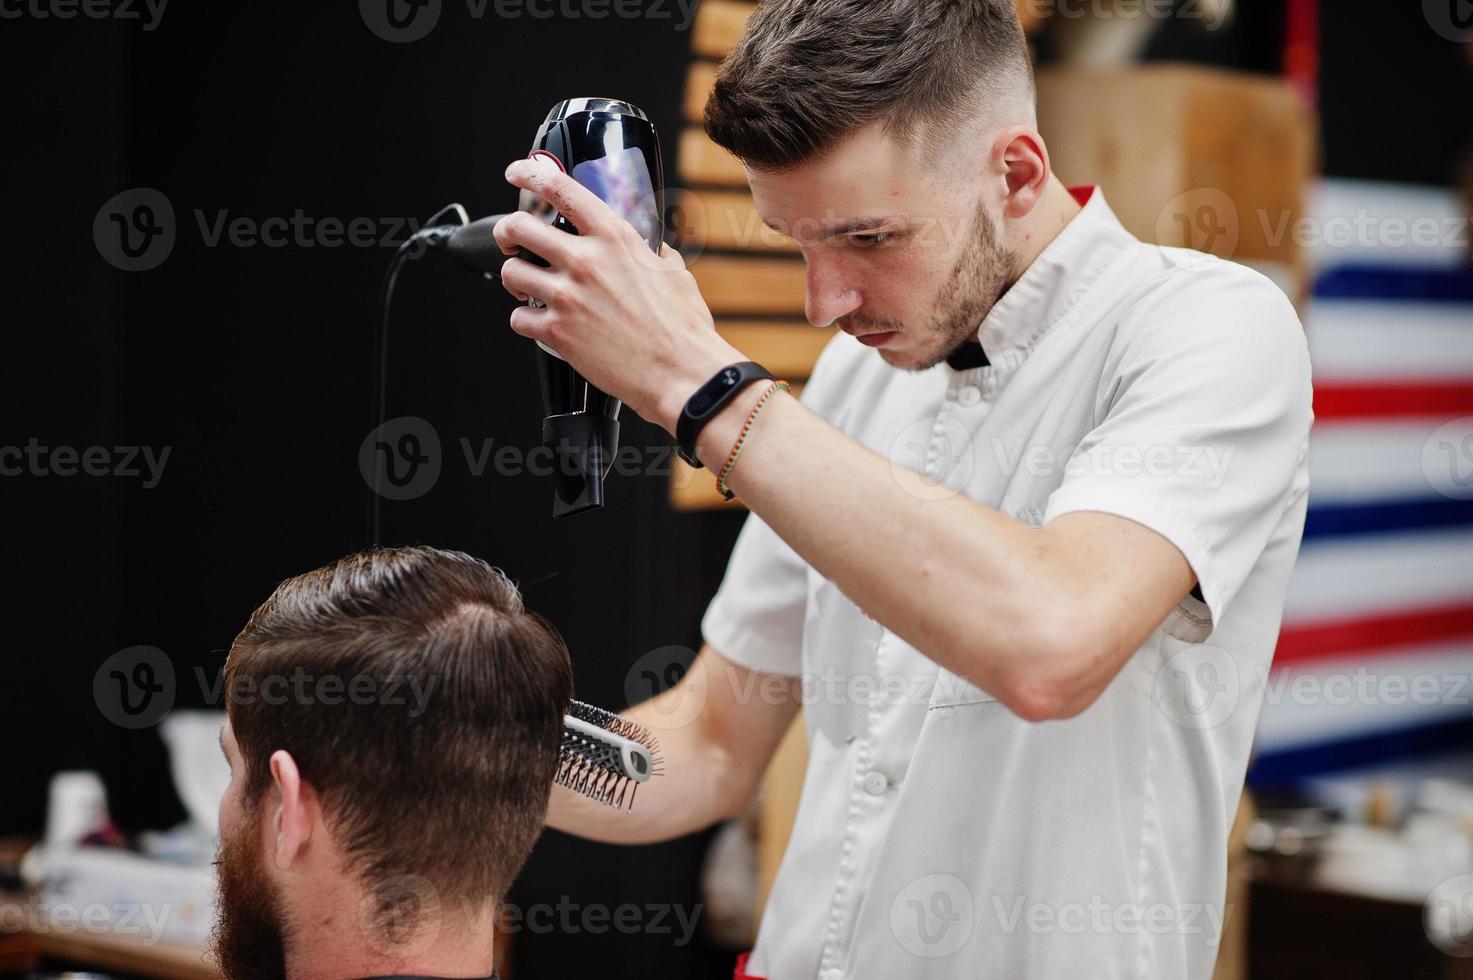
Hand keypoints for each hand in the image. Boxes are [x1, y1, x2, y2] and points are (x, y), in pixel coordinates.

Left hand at [493, 156, 743, 434]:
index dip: (530, 173)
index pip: (560, 189)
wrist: (681, 373)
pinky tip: (543, 324)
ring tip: (528, 288)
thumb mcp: (672, 271)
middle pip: (518, 227)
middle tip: (512, 241)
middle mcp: (586, 260)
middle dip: (508, 232)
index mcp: (615, 237)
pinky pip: (518, 318)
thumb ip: (649, 251)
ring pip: (511, 272)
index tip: (517, 173)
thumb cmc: (683, 328)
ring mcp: (567, 296)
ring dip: (515, 279)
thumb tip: (643, 247)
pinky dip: (526, 321)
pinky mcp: (557, 332)